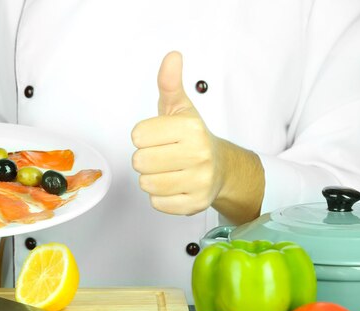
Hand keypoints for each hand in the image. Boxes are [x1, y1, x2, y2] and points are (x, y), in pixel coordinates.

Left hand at [131, 51, 263, 223]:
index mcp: (191, 128)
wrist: (222, 168)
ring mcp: (199, 181)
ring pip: (146, 184)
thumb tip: (172, 56)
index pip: (138, 136)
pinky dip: (160, 197)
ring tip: (168, 171)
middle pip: (140, 162)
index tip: (158, 137)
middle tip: (162, 156)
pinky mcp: (195, 204)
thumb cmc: (192, 138)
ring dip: (151, 179)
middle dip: (146, 159)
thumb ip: (170, 83)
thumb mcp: (180, 108)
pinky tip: (174, 185)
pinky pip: (157, 203)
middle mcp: (199, 155)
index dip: (143, 137)